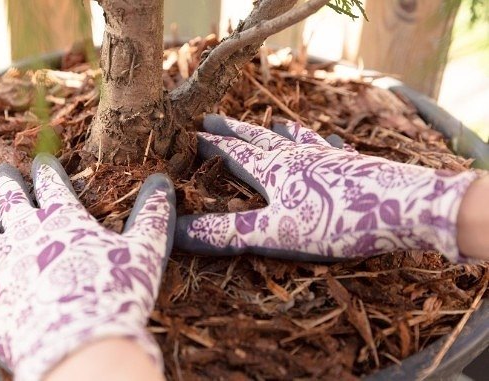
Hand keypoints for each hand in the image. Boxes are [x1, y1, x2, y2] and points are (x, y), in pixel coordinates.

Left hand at [0, 154, 175, 379]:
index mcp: (64, 218)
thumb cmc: (116, 296)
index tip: (42, 161)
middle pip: (8, 195)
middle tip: (1, 174)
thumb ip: (152, 215)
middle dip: (4, 181)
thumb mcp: (145, 252)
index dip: (46, 169)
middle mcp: (25, 230)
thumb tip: (163, 181)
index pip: (50, 182)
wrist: (81, 344)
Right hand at [175, 115, 479, 261]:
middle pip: (258, 138)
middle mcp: (296, 156)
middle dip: (233, 130)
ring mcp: (326, 157)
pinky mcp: (353, 164)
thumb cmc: (336, 221)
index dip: (209, 145)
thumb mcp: (276, 232)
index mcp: (273, 170)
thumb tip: (179, 231)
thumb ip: (229, 232)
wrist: (404, 207)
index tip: (189, 134)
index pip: (232, 153)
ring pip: (295, 138)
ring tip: (270, 122)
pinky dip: (323, 142)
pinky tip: (328, 139)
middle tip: (212, 117)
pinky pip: (331, 148)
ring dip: (277, 131)